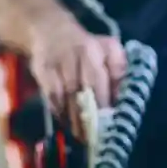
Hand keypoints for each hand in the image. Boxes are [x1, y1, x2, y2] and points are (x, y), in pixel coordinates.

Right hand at [29, 20, 125, 139]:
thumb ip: (118, 73)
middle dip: (92, 113)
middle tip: (96, 135)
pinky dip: (59, 111)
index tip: (111, 120)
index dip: (108, 99)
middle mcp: (80, 53)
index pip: (107, 75)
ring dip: (75, 118)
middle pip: (87, 87)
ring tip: (82, 136)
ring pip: (68, 94)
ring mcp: (60, 61)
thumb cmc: (86, 47)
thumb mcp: (108, 51)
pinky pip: (51, 95)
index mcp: (100, 49)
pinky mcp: (43, 69)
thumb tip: (123, 100)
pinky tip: (66, 123)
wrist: (50, 30)